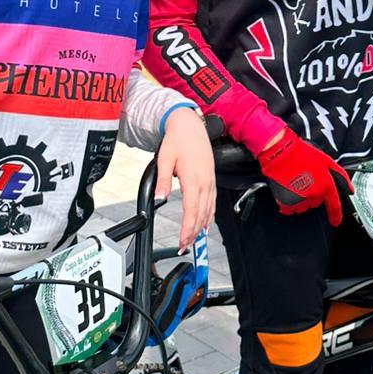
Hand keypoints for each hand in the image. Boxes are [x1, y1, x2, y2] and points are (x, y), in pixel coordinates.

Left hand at [155, 107, 216, 252]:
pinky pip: (212, 203)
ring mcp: (210, 182)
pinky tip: (205, 224)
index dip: (187, 229)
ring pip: (208, 210)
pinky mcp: (211, 180)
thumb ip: (163, 180)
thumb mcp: (164, 159)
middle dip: (193, 233)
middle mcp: (205, 182)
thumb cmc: (177, 141)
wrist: (190, 127)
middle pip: (201, 214)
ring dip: (201, 227)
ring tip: (193, 241)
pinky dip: (209, 216)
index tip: (182, 241)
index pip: (191, 210)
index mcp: (193, 178)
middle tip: (184, 246)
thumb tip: (160, 198)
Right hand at [256, 127, 350, 226]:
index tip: (335, 222)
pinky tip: (287, 190)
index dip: (336, 217)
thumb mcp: (326, 161)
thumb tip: (350, 189)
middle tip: (305, 180)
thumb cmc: (301, 153)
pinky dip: (289, 203)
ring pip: (303, 206)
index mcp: (325, 185)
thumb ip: (341, 176)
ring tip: (295, 183)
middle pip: (316, 203)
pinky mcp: (286, 202)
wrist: (281, 152)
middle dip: (312, 195)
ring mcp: (300, 199)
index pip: (334, 206)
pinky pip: (290, 209)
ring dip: (301, 199)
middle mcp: (314, 195)